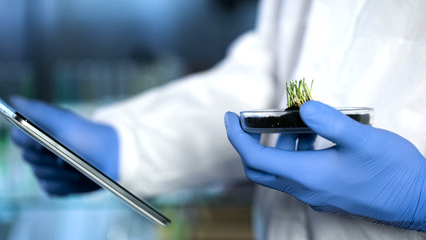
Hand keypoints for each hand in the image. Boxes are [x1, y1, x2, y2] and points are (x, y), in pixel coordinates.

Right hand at [10, 96, 118, 195]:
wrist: (115, 157)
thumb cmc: (91, 136)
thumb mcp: (65, 122)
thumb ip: (38, 111)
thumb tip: (14, 99)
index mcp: (43, 133)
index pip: (18, 139)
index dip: (29, 142)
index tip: (43, 143)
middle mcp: (43, 151)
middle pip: (28, 159)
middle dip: (48, 157)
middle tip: (66, 154)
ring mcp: (50, 170)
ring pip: (40, 175)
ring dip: (61, 172)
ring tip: (78, 165)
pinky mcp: (59, 185)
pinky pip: (51, 189)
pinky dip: (66, 185)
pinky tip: (79, 177)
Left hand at [225, 101, 425, 230]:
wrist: (417, 200)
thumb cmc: (392, 171)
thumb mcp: (362, 139)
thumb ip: (329, 122)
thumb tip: (302, 108)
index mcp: (307, 176)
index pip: (255, 158)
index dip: (237, 137)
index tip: (229, 116)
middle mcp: (305, 188)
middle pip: (260, 169)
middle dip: (250, 143)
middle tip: (252, 121)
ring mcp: (315, 193)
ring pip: (279, 171)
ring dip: (277, 145)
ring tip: (294, 122)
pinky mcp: (326, 192)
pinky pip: (297, 173)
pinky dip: (295, 153)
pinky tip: (314, 136)